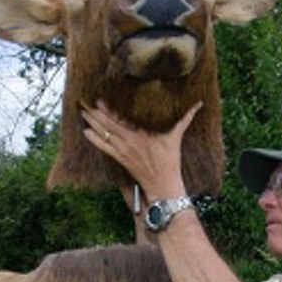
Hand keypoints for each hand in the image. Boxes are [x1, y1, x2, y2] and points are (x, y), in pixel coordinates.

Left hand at [81, 100, 201, 199]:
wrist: (162, 183)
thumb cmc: (170, 159)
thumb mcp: (176, 136)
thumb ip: (186, 118)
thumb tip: (199, 104)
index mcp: (140, 133)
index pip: (120, 118)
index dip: (108, 109)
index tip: (99, 99)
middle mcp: (129, 141)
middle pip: (107, 124)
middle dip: (94, 113)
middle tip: (84, 102)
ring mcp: (123, 151)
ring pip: (103, 134)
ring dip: (91, 123)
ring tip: (82, 113)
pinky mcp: (120, 159)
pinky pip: (104, 148)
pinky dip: (94, 140)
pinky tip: (86, 132)